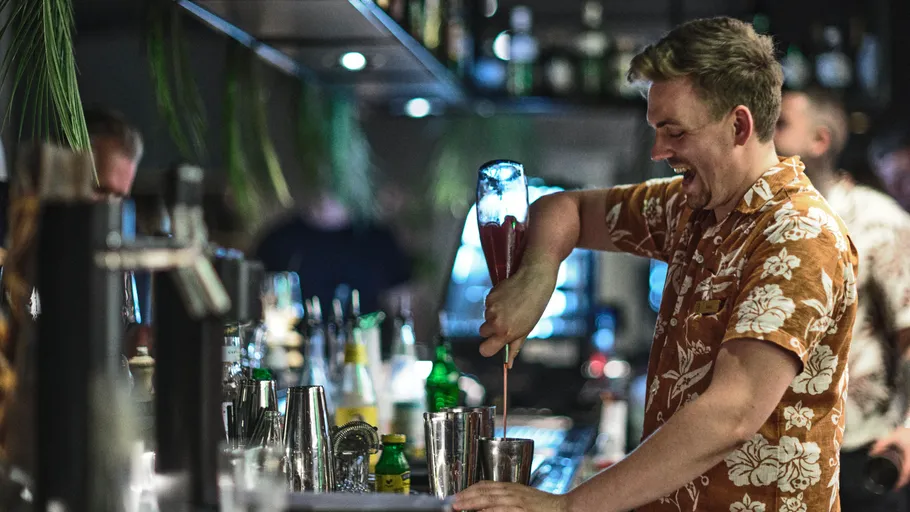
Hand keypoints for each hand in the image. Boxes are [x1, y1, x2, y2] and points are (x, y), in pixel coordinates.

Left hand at [453, 481, 569, 511]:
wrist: (564, 508)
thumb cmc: (543, 506)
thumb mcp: (522, 496)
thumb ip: (506, 498)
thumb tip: (487, 505)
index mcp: (511, 487)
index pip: (485, 485)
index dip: (469, 490)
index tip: (457, 495)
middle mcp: (511, 492)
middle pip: (483, 492)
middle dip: (465, 496)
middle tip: (452, 502)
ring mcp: (515, 502)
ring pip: (488, 500)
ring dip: (471, 503)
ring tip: (458, 507)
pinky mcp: (520, 511)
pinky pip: (499, 511)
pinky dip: (487, 511)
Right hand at [479, 261, 558, 366]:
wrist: (534, 279)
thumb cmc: (534, 306)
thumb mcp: (526, 329)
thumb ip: (514, 347)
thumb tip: (509, 364)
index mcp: (505, 333)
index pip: (485, 350)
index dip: (487, 348)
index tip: (493, 344)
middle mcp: (495, 322)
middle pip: (483, 332)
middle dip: (491, 329)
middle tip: (507, 322)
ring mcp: (490, 308)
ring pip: (486, 317)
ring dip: (495, 314)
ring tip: (512, 306)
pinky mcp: (489, 296)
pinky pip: (488, 305)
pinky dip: (495, 303)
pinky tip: (508, 298)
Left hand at [870, 426, 909, 488]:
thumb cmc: (907, 432)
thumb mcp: (893, 437)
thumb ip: (882, 443)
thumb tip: (872, 452)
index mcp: (909, 458)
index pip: (906, 473)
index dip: (901, 482)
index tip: (895, 487)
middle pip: (909, 475)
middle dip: (903, 481)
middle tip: (896, 485)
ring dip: (906, 476)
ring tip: (899, 480)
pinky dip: (907, 471)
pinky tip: (903, 470)